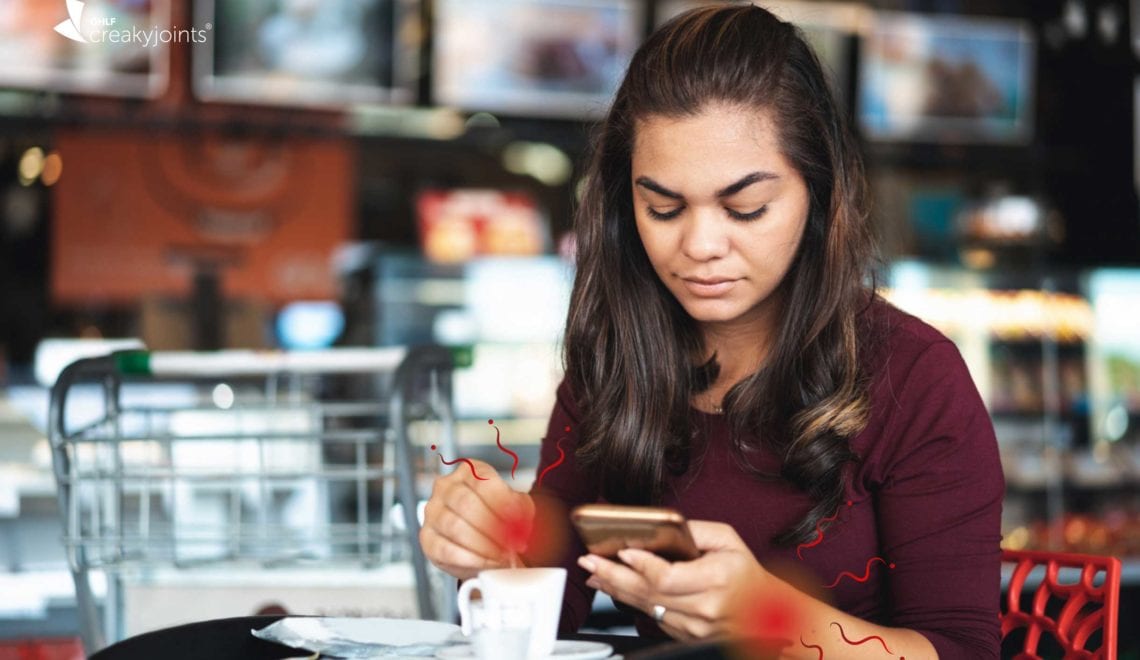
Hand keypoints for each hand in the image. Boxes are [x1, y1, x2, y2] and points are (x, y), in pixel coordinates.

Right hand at [420, 458, 534, 579]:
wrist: (480, 541)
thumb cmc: (497, 518)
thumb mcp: (516, 507)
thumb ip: (521, 511)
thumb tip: (521, 526)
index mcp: (470, 471)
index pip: (485, 483)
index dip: (503, 506)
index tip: (518, 525)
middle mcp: (446, 487)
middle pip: (467, 504)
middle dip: (492, 529)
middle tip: (509, 546)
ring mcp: (433, 511)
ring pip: (455, 527)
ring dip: (482, 546)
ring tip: (500, 556)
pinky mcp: (427, 538)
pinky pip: (445, 549)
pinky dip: (470, 559)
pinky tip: (486, 563)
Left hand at [576, 520, 770, 639]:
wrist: (766, 611)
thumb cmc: (746, 573)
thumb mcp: (728, 540)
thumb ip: (694, 531)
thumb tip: (661, 527)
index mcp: (717, 579)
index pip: (668, 577)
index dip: (642, 564)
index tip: (622, 551)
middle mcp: (705, 607)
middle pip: (649, 593)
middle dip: (614, 575)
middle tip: (590, 561)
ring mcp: (696, 627)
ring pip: (647, 608)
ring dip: (616, 590)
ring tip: (595, 572)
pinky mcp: (688, 636)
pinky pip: (654, 618)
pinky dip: (632, 602)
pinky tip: (616, 588)